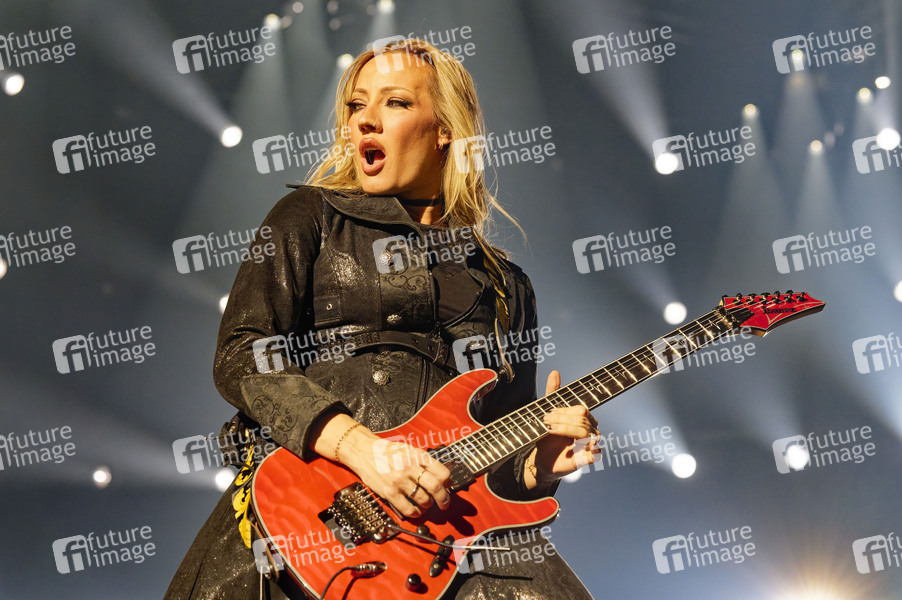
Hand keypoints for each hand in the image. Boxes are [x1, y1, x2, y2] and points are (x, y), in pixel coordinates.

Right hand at [340, 428, 451, 518]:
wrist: (364, 452)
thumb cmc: (387, 452)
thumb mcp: (409, 450)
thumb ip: (425, 462)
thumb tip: (443, 479)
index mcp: (418, 456)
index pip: (442, 472)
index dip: (448, 483)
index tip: (447, 488)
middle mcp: (410, 467)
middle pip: (435, 487)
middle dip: (444, 499)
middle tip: (444, 504)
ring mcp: (400, 481)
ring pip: (423, 500)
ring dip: (428, 506)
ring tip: (426, 504)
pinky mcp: (390, 492)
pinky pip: (408, 509)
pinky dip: (416, 513)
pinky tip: (416, 511)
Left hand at [528, 369, 599, 485]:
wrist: (542, 460)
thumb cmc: (547, 437)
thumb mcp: (547, 414)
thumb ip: (552, 393)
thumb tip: (555, 372)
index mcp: (583, 418)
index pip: (580, 410)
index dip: (564, 412)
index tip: (548, 414)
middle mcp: (590, 429)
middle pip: (582, 419)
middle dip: (562, 420)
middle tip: (546, 422)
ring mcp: (591, 444)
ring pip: (586, 433)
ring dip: (566, 430)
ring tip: (550, 431)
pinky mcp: (589, 459)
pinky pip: (595, 454)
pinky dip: (581, 451)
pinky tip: (567, 451)